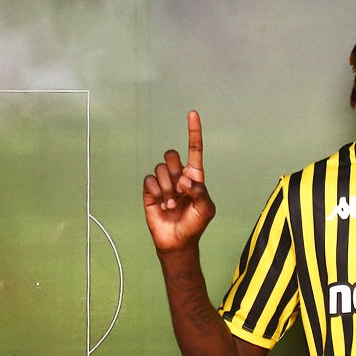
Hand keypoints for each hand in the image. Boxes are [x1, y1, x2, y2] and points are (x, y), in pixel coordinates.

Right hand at [143, 110, 215, 251]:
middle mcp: (178, 176)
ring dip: (167, 189)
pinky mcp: (150, 191)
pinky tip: (162, 205)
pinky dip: (157, 193)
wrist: (178, 241)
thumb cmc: (195, 225)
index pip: (194, 149)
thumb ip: (200, 191)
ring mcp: (163, 183)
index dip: (193, 132)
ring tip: (172, 204)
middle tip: (180, 191)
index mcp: (195, 176)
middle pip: (171, 155)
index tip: (193, 114)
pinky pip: (149, 181)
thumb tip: (186, 180)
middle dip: (175, 171)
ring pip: (160, 169)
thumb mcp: (206, 209)